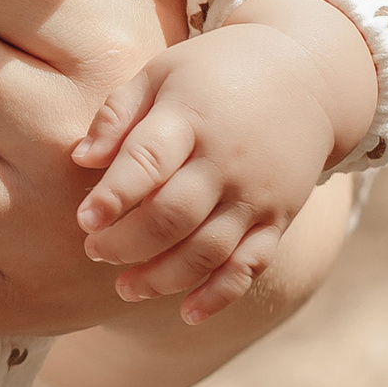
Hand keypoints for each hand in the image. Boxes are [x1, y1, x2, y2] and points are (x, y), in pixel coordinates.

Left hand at [71, 27, 338, 320]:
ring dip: (163, 278)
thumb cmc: (214, 72)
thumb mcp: (162, 72)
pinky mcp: (279, 218)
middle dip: (127, 244)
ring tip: (126, 287)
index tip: (85, 220)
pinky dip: (220, 295)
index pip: (148, 162)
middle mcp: (227, 160)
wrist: (307, 76)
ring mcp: (257, 194)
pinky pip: (252, 266)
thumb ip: (117, 113)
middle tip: (94, 252)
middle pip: (173, 216)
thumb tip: (80, 159)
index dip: (114, 196)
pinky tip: (187, 314)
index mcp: (191, 117)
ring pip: (208, 251)